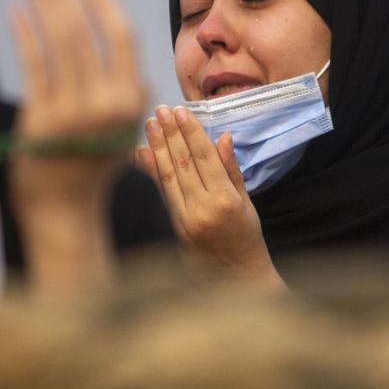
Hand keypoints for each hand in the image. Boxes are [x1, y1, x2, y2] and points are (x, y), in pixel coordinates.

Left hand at [7, 0, 146, 293]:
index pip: (122, 37)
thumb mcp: (122, 127)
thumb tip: (118, 47)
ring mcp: (72, 110)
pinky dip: (24, 33)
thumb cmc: (91, 165)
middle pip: (84, 30)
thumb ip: (125, 91)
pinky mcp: (41, 117)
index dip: (103, 5)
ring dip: (44, 1)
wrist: (64, 209)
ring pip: (58, 40)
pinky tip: (16, 11)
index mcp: (132, 100)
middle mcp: (106, 102)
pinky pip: (33, 64)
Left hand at [136, 105, 283, 289]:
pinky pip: (160, 194)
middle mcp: (203, 210)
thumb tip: (223, 137)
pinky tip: (141, 154)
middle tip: (160, 111)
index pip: (204, 158)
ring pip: (167, 177)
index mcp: (226, 201)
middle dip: (170, 135)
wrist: (235, 277)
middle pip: (183, 164)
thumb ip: (231, 170)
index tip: (180, 112)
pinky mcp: (172, 228)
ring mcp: (184, 220)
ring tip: (150, 125)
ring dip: (157, 148)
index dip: (191, 133)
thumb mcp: (247, 202)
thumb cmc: (246, 237)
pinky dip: (150, 172)